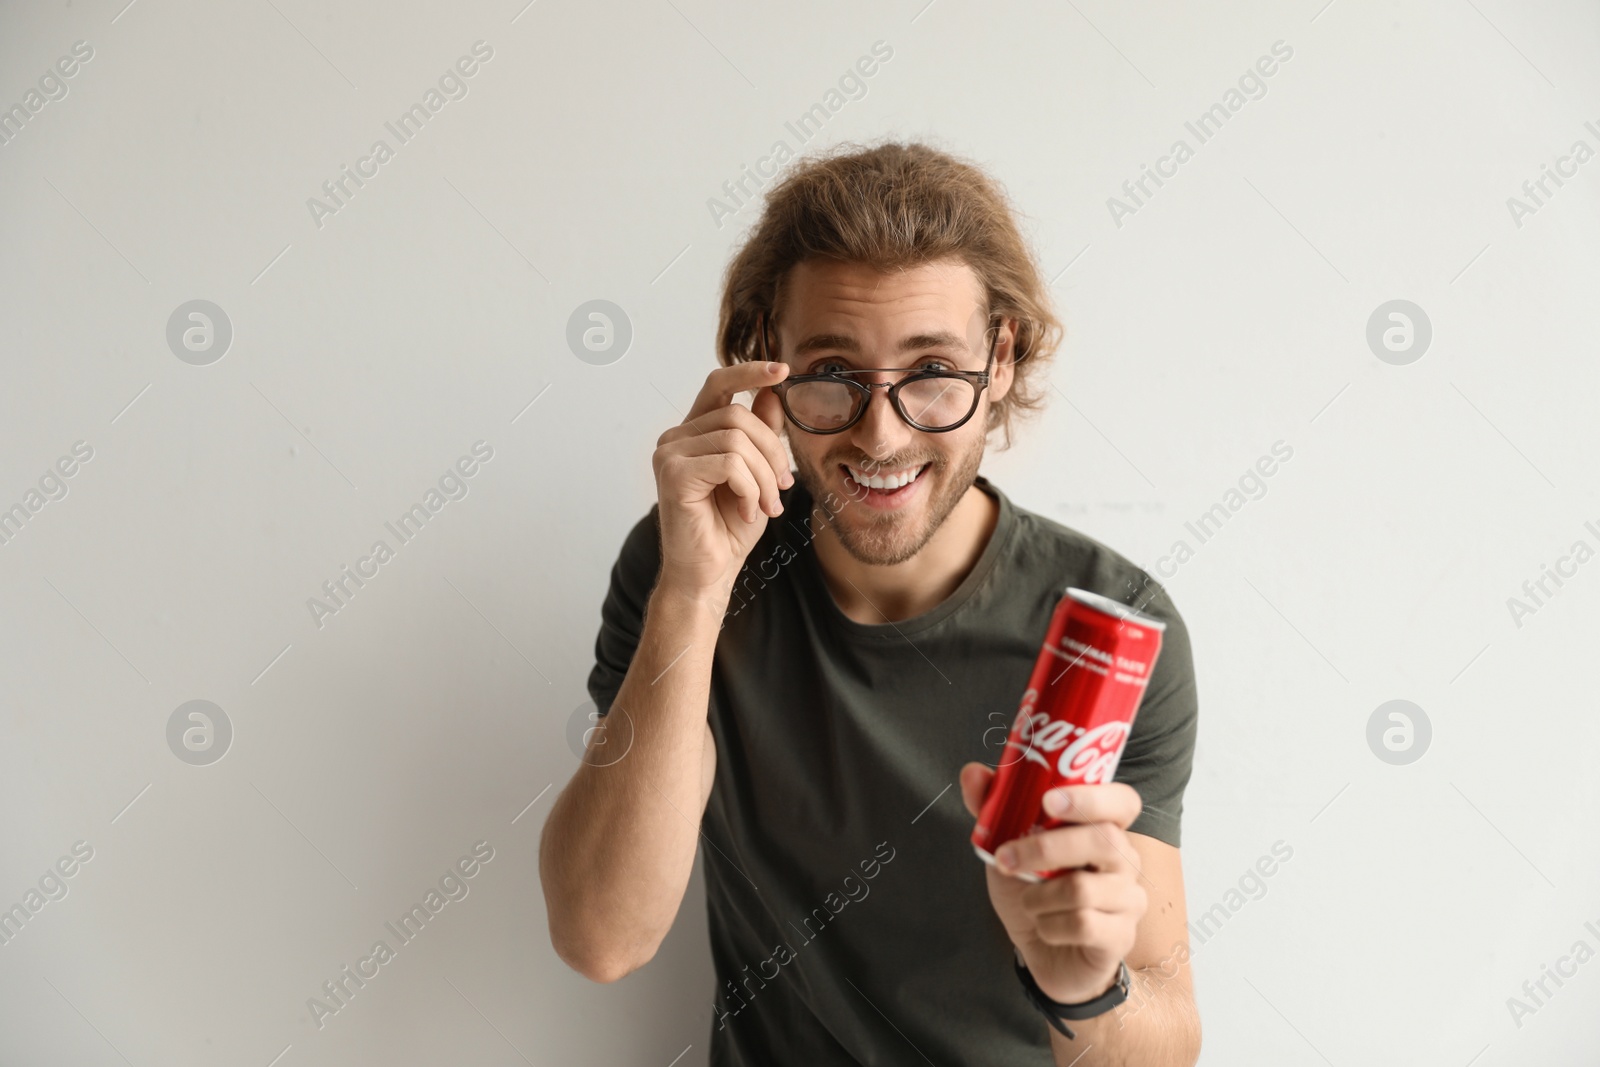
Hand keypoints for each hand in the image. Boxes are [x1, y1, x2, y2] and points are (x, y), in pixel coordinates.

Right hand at [653, 360, 792, 598]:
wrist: (709, 573)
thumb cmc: (730, 527)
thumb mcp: (757, 474)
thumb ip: (761, 434)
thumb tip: (773, 392)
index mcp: (694, 433)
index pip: (718, 385)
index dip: (750, 372)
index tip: (783, 370)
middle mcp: (676, 438)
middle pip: (739, 417)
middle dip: (773, 453)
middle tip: (783, 489)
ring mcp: (670, 454)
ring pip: (738, 441)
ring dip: (764, 478)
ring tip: (767, 506)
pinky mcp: (673, 475)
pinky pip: (730, 464)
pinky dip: (750, 490)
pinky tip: (746, 512)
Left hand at [960, 762, 1147, 1004]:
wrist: (1044, 953)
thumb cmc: (1035, 893)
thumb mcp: (1008, 847)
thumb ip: (993, 809)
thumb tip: (972, 772)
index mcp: (1103, 829)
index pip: (1121, 801)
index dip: (1091, 797)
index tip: (1048, 800)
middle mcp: (1125, 860)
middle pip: (1102, 840)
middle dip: (1044, 848)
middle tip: (1007, 858)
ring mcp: (1128, 898)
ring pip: (1082, 888)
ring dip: (1038, 897)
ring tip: (1030, 901)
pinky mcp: (1121, 935)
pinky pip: (1081, 924)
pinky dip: (1049, 925)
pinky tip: (1046, 926)